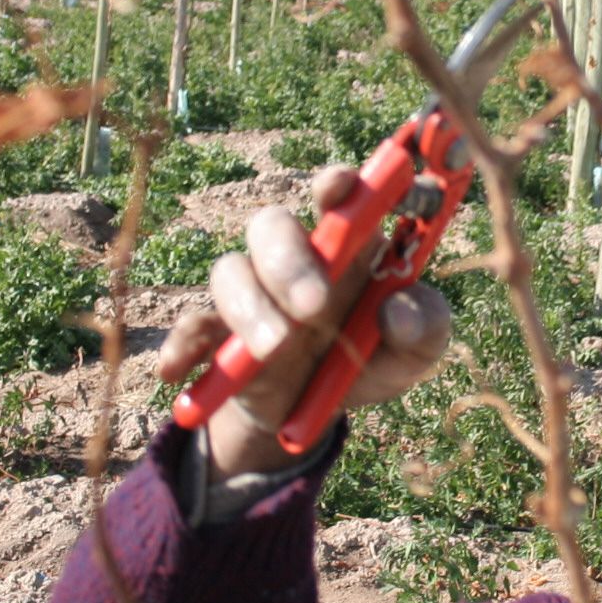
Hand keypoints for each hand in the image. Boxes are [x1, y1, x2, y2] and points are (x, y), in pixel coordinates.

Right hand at [156, 165, 452, 477]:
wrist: (318, 417)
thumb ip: (425, 327)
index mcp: (349, 246)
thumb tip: (398, 311)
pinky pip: (189, 325)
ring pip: (229, 272)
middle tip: (315, 307)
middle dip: (288, 260)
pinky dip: (180, 345)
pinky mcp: (218, 333)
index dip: (337, 185)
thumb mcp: (415, 352)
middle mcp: (295, 256)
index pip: (340, 197)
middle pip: (272, 225)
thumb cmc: (372, 359)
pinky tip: (177, 370)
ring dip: (250, 308)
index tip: (340, 188)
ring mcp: (253, 292)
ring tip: (277, 349)